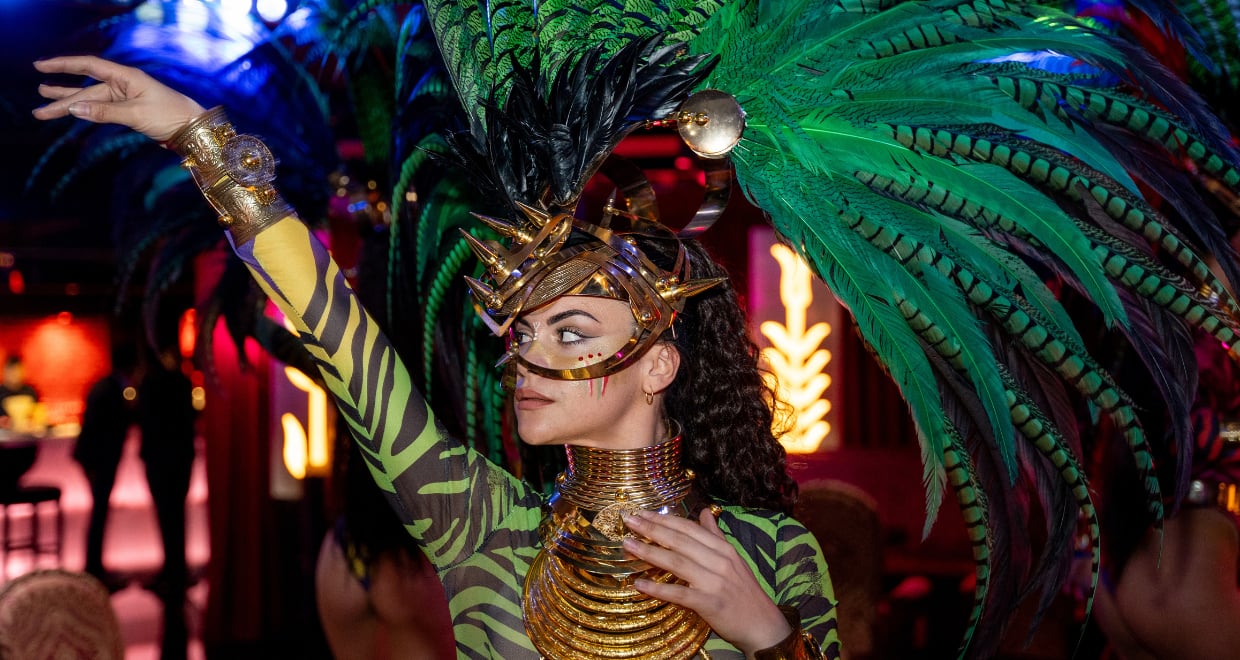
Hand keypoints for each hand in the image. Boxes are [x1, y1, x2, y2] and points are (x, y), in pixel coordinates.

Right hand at [32, 56, 205, 142]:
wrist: (194, 129)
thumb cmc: (170, 116)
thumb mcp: (136, 114)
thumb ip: (104, 112)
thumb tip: (74, 110)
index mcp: (126, 77)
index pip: (88, 66)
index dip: (63, 66)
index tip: (41, 67)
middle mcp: (124, 84)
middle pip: (86, 90)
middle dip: (61, 99)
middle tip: (38, 108)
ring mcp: (126, 98)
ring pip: (92, 102)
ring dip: (70, 106)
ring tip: (44, 109)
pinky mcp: (130, 112)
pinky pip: (102, 110)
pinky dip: (87, 113)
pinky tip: (72, 113)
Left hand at [622, 508, 792, 655]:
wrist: (763, 624)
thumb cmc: (744, 591)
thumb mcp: (733, 559)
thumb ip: (715, 536)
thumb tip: (705, 511)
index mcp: (723, 548)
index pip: (688, 528)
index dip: (663, 519)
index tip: (641, 512)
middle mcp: (719, 561)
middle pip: (680, 541)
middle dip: (651, 529)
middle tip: (628, 520)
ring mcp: (715, 582)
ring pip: (677, 562)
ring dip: (650, 552)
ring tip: (628, 545)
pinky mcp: (711, 604)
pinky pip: (680, 594)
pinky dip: (659, 589)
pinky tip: (640, 585)